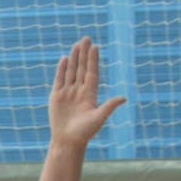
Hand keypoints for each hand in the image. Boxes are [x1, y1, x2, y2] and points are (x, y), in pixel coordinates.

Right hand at [48, 37, 125, 151]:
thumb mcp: (98, 118)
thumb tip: (124, 98)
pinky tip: (65, 59)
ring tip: (77, 45)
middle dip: (84, 54)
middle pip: (82, 69)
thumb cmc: (85, 133)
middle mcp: (79, 91)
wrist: (68, 142)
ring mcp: (68, 93)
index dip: (93, 60)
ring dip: (75, 58)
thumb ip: (109, 106)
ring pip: (72, 71)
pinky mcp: (57, 97)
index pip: (92, 73)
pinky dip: (62, 69)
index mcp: (90, 95)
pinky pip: (60, 79)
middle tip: (87, 38)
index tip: (95, 47)